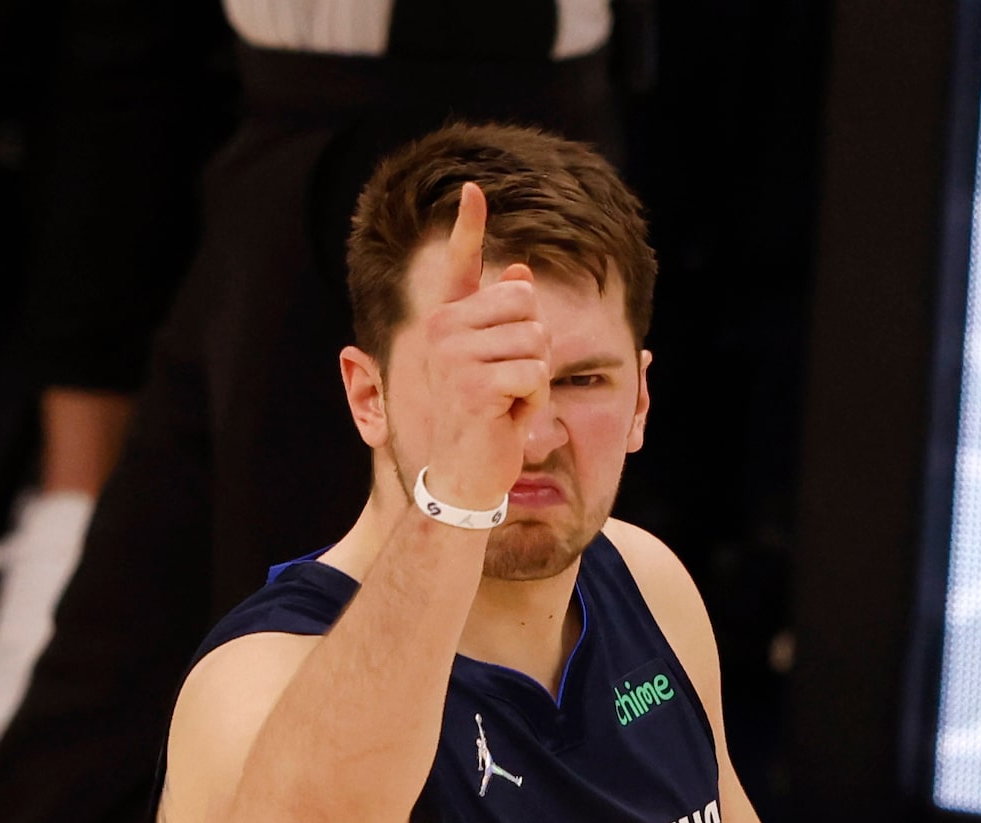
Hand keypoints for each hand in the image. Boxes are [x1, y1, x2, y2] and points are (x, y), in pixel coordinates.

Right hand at [418, 183, 549, 513]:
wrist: (463, 476)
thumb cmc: (486, 420)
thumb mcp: (500, 365)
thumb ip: (506, 321)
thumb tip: (520, 271)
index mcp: (449, 321)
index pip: (459, 263)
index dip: (468, 226)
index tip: (472, 189)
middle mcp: (444, 330)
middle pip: (526, 303)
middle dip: (536, 346)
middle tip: (510, 383)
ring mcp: (455, 356)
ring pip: (536, 340)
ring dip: (537, 379)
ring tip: (508, 403)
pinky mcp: (473, 385)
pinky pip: (534, 374)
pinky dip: (534, 402)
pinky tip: (509, 418)